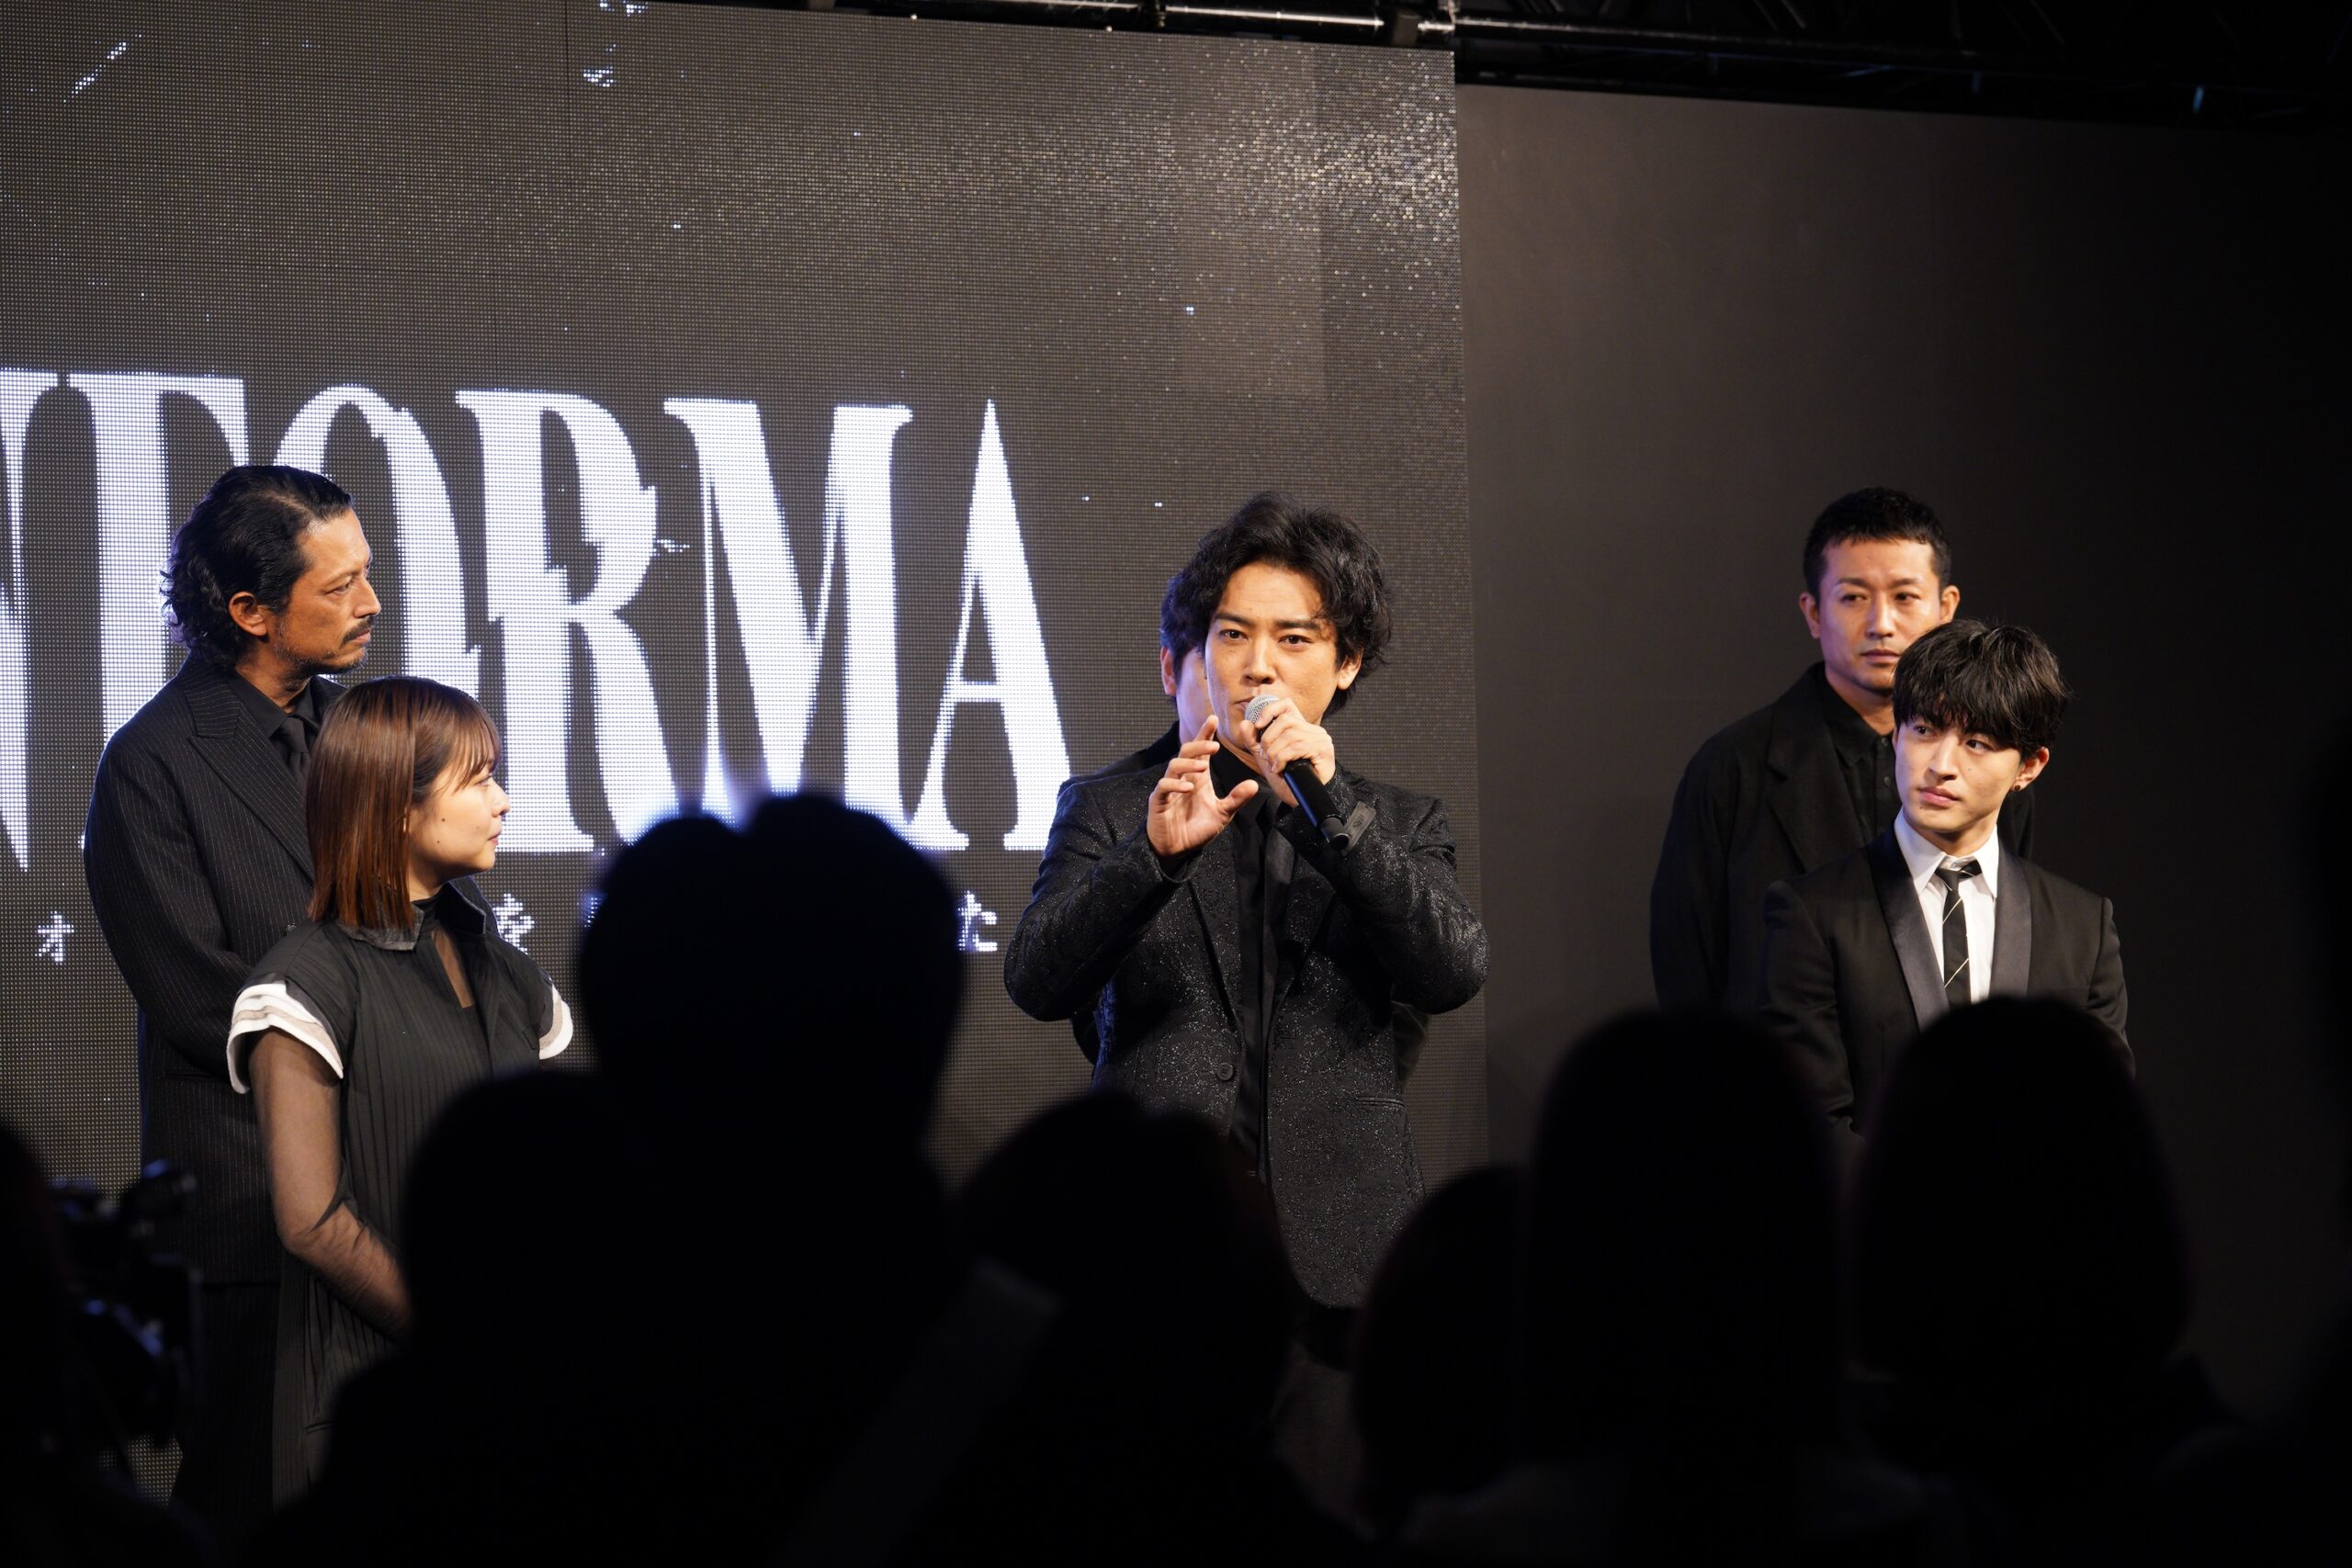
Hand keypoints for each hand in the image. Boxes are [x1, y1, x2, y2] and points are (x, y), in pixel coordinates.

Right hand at [1147, 714, 1258, 859]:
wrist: (1177, 850)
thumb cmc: (1196, 829)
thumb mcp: (1222, 814)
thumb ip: (1236, 799)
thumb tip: (1254, 784)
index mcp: (1197, 777)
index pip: (1200, 750)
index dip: (1205, 733)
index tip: (1213, 718)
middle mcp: (1182, 778)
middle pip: (1186, 752)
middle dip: (1199, 745)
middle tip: (1215, 746)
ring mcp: (1169, 788)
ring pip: (1173, 765)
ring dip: (1189, 764)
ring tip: (1203, 767)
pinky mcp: (1159, 801)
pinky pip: (1164, 787)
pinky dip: (1176, 785)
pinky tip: (1188, 788)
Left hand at [1234, 696, 1334, 810]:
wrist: (1303, 800)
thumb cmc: (1288, 779)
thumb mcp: (1266, 757)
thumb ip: (1254, 741)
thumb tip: (1245, 723)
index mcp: (1300, 727)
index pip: (1286, 704)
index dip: (1270, 709)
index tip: (1258, 724)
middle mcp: (1313, 730)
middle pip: (1285, 721)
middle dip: (1268, 739)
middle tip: (1266, 756)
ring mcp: (1321, 739)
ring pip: (1290, 735)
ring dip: (1275, 752)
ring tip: (1274, 765)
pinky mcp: (1324, 750)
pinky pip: (1296, 747)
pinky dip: (1282, 759)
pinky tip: (1280, 769)